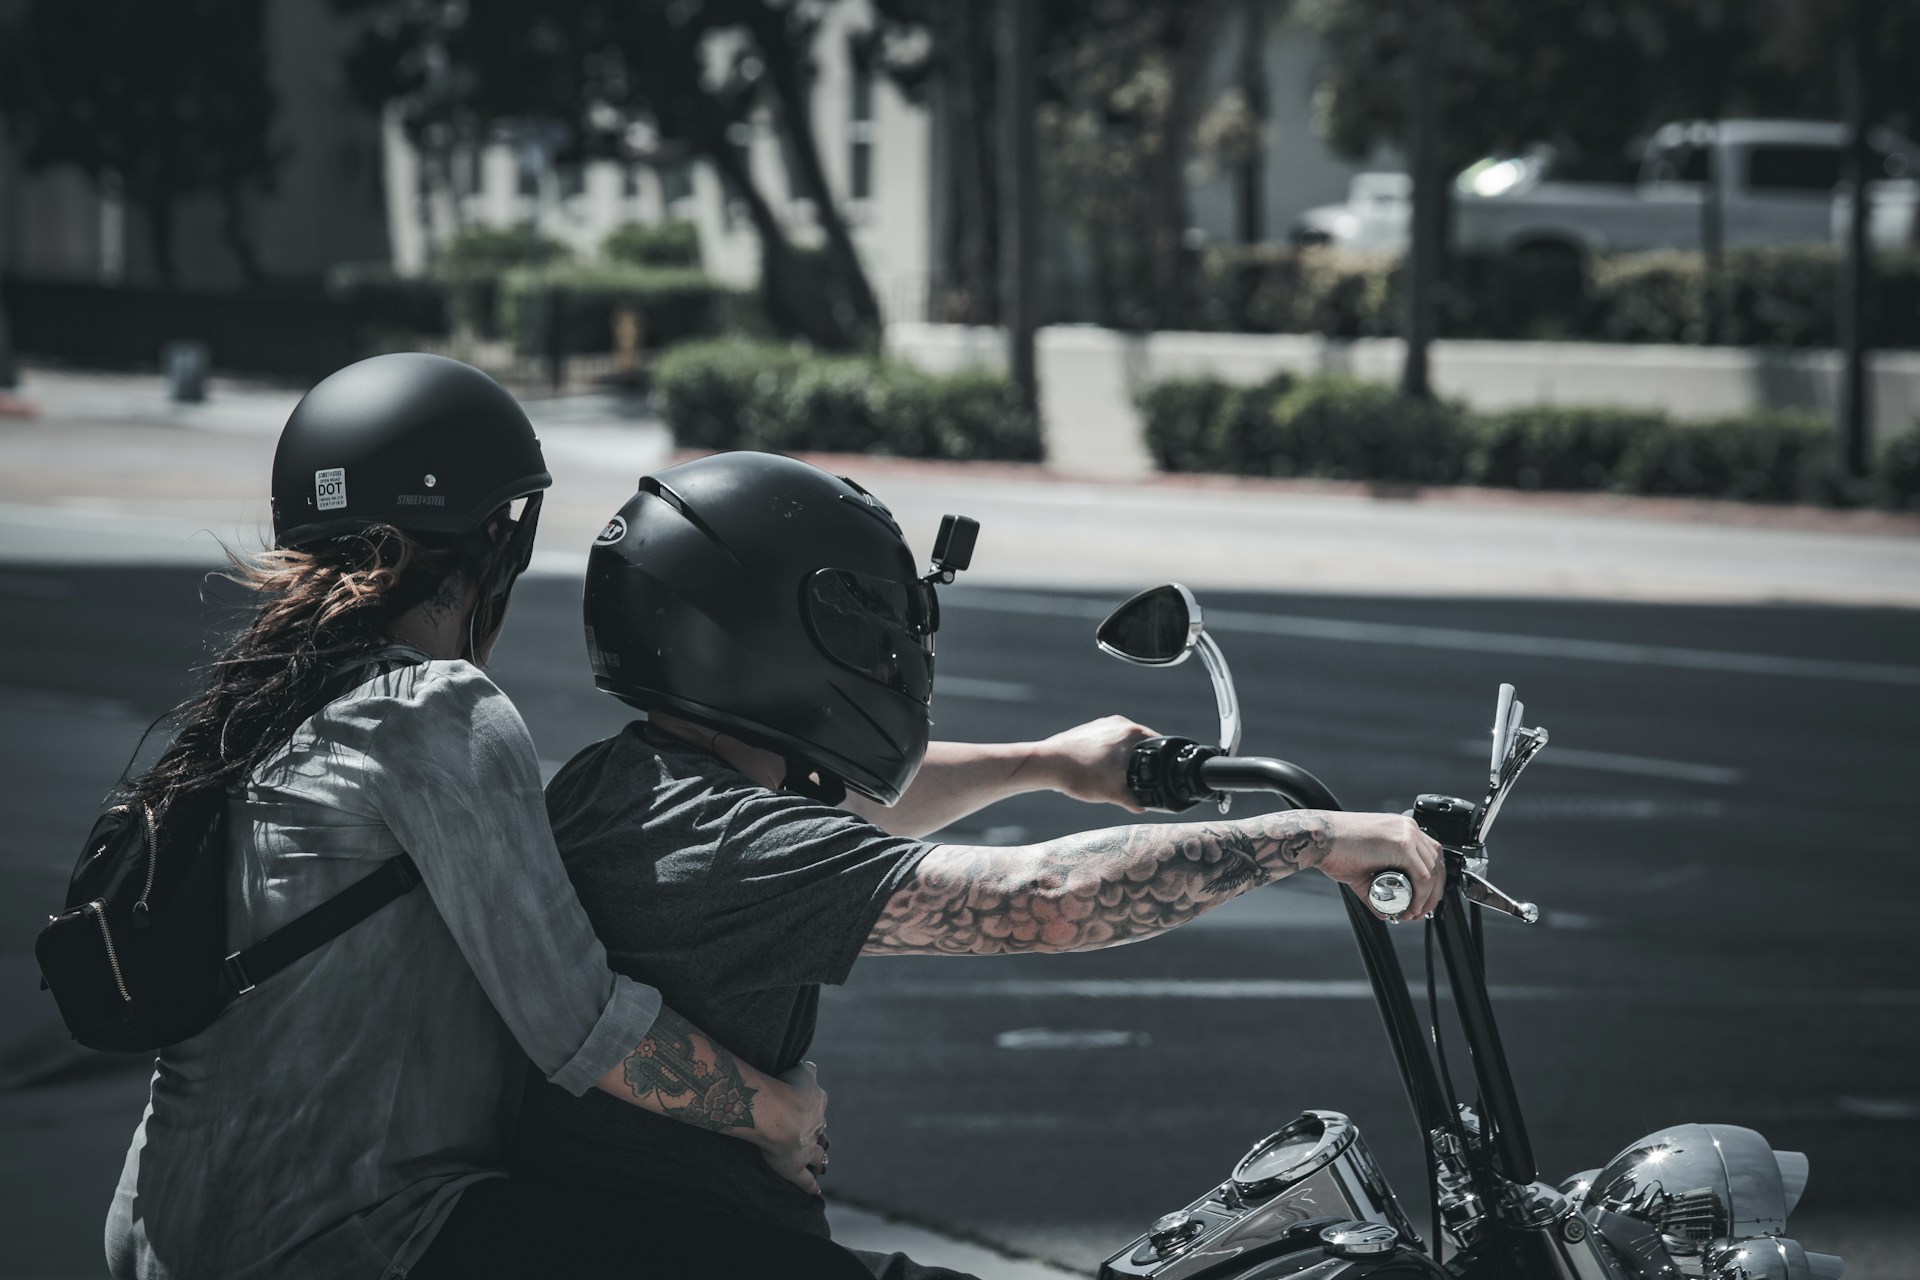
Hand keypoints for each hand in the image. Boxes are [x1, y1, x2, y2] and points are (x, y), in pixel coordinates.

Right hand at [754, 1061, 830, 1194]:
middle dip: (822, 1137)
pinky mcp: (795, 1168)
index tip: (817, 1113)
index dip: (817, 1110)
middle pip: (820, 1132)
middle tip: (825, 1143)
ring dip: (820, 1159)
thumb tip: (812, 1067)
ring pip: (817, 1155)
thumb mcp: (800, 1071)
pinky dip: (811, 1187)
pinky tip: (816, 1193)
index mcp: (816, 1103)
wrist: (779, 1115)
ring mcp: (807, 1149)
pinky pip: (805, 1181)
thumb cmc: (787, 1088)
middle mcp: (815, 1127)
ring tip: (824, 1164)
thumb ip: (807, 1070)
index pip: (819, 1105)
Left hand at [1034, 715, 1158, 810]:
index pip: (1159, 744)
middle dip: (1142, 761)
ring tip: (1118, 776)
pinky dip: (1108, 754)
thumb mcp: (1113, 793)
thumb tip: (1143, 807)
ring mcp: (1102, 724)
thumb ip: (1133, 801)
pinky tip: (1100, 769)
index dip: (1162, 761)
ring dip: (1124, 757)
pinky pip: (1107, 741)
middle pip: (1141, 743)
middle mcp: (1119, 723)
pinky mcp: (1088, 729)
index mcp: (1132, 733)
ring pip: (1123, 742)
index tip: (1160, 773)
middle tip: (1140, 779)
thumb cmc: (1081, 775)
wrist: (1048, 763)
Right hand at [1315, 812, 1445, 921]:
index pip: (1430, 856)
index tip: (1420, 902)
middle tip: (1419, 912)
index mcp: (1400, 829)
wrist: (1318, 839)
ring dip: (1427, 898)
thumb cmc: (1334, 850)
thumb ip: (1376, 889)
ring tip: (1412, 913)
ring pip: (1433, 871)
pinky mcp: (1401, 844)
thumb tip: (1387, 911)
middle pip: (1436, 863)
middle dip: (1433, 893)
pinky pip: (1422, 875)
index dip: (1431, 883)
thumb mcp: (1362, 871)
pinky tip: (1411, 906)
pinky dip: (1421, 895)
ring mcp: (1406, 834)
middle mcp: (1407, 828)